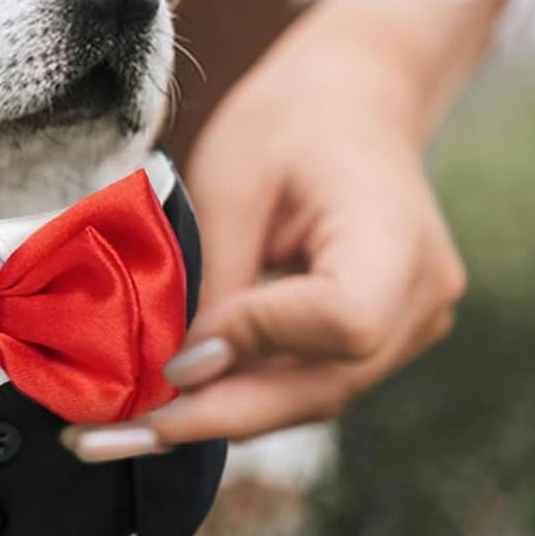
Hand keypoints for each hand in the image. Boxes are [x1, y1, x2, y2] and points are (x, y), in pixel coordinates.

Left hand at [63, 0, 491, 457]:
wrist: (355, 100)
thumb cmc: (291, 120)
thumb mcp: (232, 182)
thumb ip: (215, 281)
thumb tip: (178, 373)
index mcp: (399, 237)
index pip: (343, 323)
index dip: (257, 345)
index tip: (177, 354)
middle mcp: (423, 297)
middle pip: (325, 386)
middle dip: (215, 416)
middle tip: (112, 435)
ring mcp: (413, 325)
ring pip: (312, 397)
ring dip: (221, 416)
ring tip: (125, 428)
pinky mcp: (385, 340)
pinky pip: (310, 381)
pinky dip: (244, 393)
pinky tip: (175, 401)